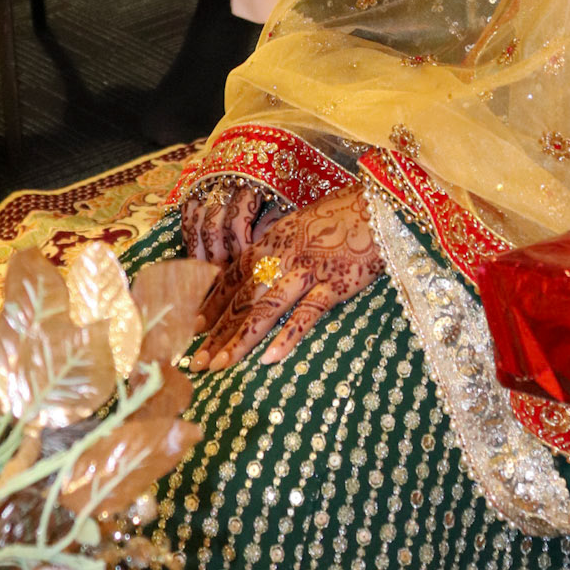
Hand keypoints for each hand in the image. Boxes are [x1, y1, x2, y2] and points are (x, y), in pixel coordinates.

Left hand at [190, 184, 382, 370]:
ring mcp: (307, 271)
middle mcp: (282, 256)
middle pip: (243, 299)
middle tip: (197, 361)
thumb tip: (251, 269)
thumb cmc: (338, 215)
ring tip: (220, 364)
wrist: (377, 204)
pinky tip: (270, 359)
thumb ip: (274, 247)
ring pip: (266, 309)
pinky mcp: (335, 285)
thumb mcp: (297, 224)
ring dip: (241, 339)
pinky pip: (307, 314)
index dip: (212, 304)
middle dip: (218, 331)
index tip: (193, 328)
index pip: (233, 277)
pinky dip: (288, 336)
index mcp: (271, 242)